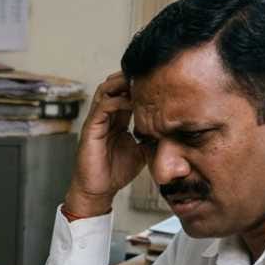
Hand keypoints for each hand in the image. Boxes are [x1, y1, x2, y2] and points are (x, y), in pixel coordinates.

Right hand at [63, 72, 145, 217]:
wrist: (100, 189)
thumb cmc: (117, 171)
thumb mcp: (143, 150)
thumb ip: (153, 138)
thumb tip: (174, 133)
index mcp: (117, 119)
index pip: (126, 93)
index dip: (140, 84)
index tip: (159, 80)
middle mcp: (105, 116)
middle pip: (114, 84)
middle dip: (131, 77)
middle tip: (150, 74)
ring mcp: (97, 120)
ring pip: (106, 89)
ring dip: (122, 83)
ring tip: (140, 81)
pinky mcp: (91, 128)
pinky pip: (103, 106)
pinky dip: (118, 100)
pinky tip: (133, 101)